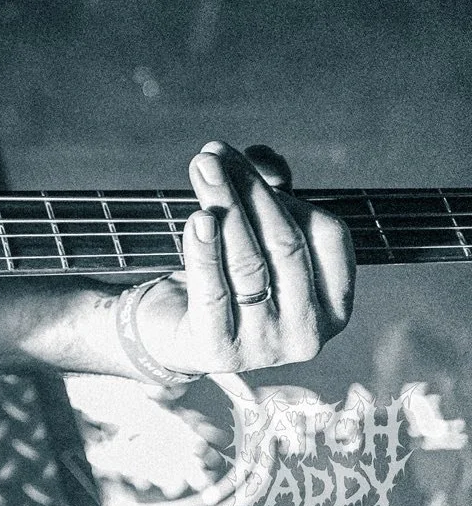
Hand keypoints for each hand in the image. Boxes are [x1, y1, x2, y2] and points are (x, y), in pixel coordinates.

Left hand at [130, 141, 356, 376]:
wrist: (172, 332)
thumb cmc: (225, 280)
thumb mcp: (255, 236)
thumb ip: (269, 194)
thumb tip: (264, 158)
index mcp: (334, 304)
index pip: (328, 236)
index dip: (285, 194)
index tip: (241, 159)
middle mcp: (309, 332)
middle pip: (286, 244)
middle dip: (249, 191)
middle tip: (213, 155)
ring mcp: (266, 346)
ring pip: (250, 263)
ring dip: (224, 207)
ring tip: (202, 169)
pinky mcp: (219, 350)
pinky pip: (214, 290)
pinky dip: (206, 251)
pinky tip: (199, 219)